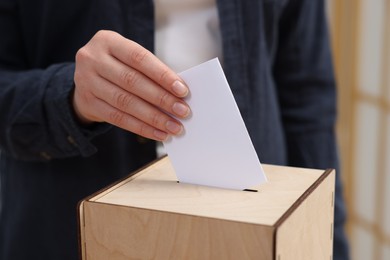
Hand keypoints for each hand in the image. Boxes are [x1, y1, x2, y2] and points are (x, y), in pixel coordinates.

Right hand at [73, 30, 189, 140]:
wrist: (86, 79)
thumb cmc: (118, 66)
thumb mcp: (128, 59)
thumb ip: (150, 71)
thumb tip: (179, 94)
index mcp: (108, 41)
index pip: (139, 58)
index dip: (162, 75)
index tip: (183, 90)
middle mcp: (93, 59)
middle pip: (132, 81)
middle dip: (161, 99)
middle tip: (182, 112)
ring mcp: (86, 81)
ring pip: (125, 103)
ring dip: (154, 117)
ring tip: (173, 127)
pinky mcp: (87, 103)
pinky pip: (117, 118)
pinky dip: (141, 128)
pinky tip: (158, 133)